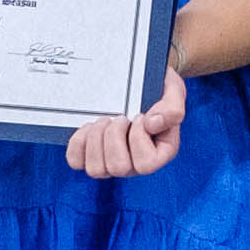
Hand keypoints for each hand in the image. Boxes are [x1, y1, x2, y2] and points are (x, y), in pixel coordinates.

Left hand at [66, 69, 188, 182]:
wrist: (139, 79)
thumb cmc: (158, 89)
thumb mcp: (173, 92)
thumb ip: (172, 108)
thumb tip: (151, 124)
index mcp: (159, 154)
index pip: (146, 164)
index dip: (138, 138)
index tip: (139, 116)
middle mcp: (135, 164)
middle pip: (118, 168)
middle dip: (114, 136)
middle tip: (119, 117)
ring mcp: (110, 162)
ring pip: (96, 169)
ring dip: (96, 140)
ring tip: (104, 120)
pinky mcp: (89, 155)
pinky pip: (76, 161)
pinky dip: (78, 143)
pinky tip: (88, 127)